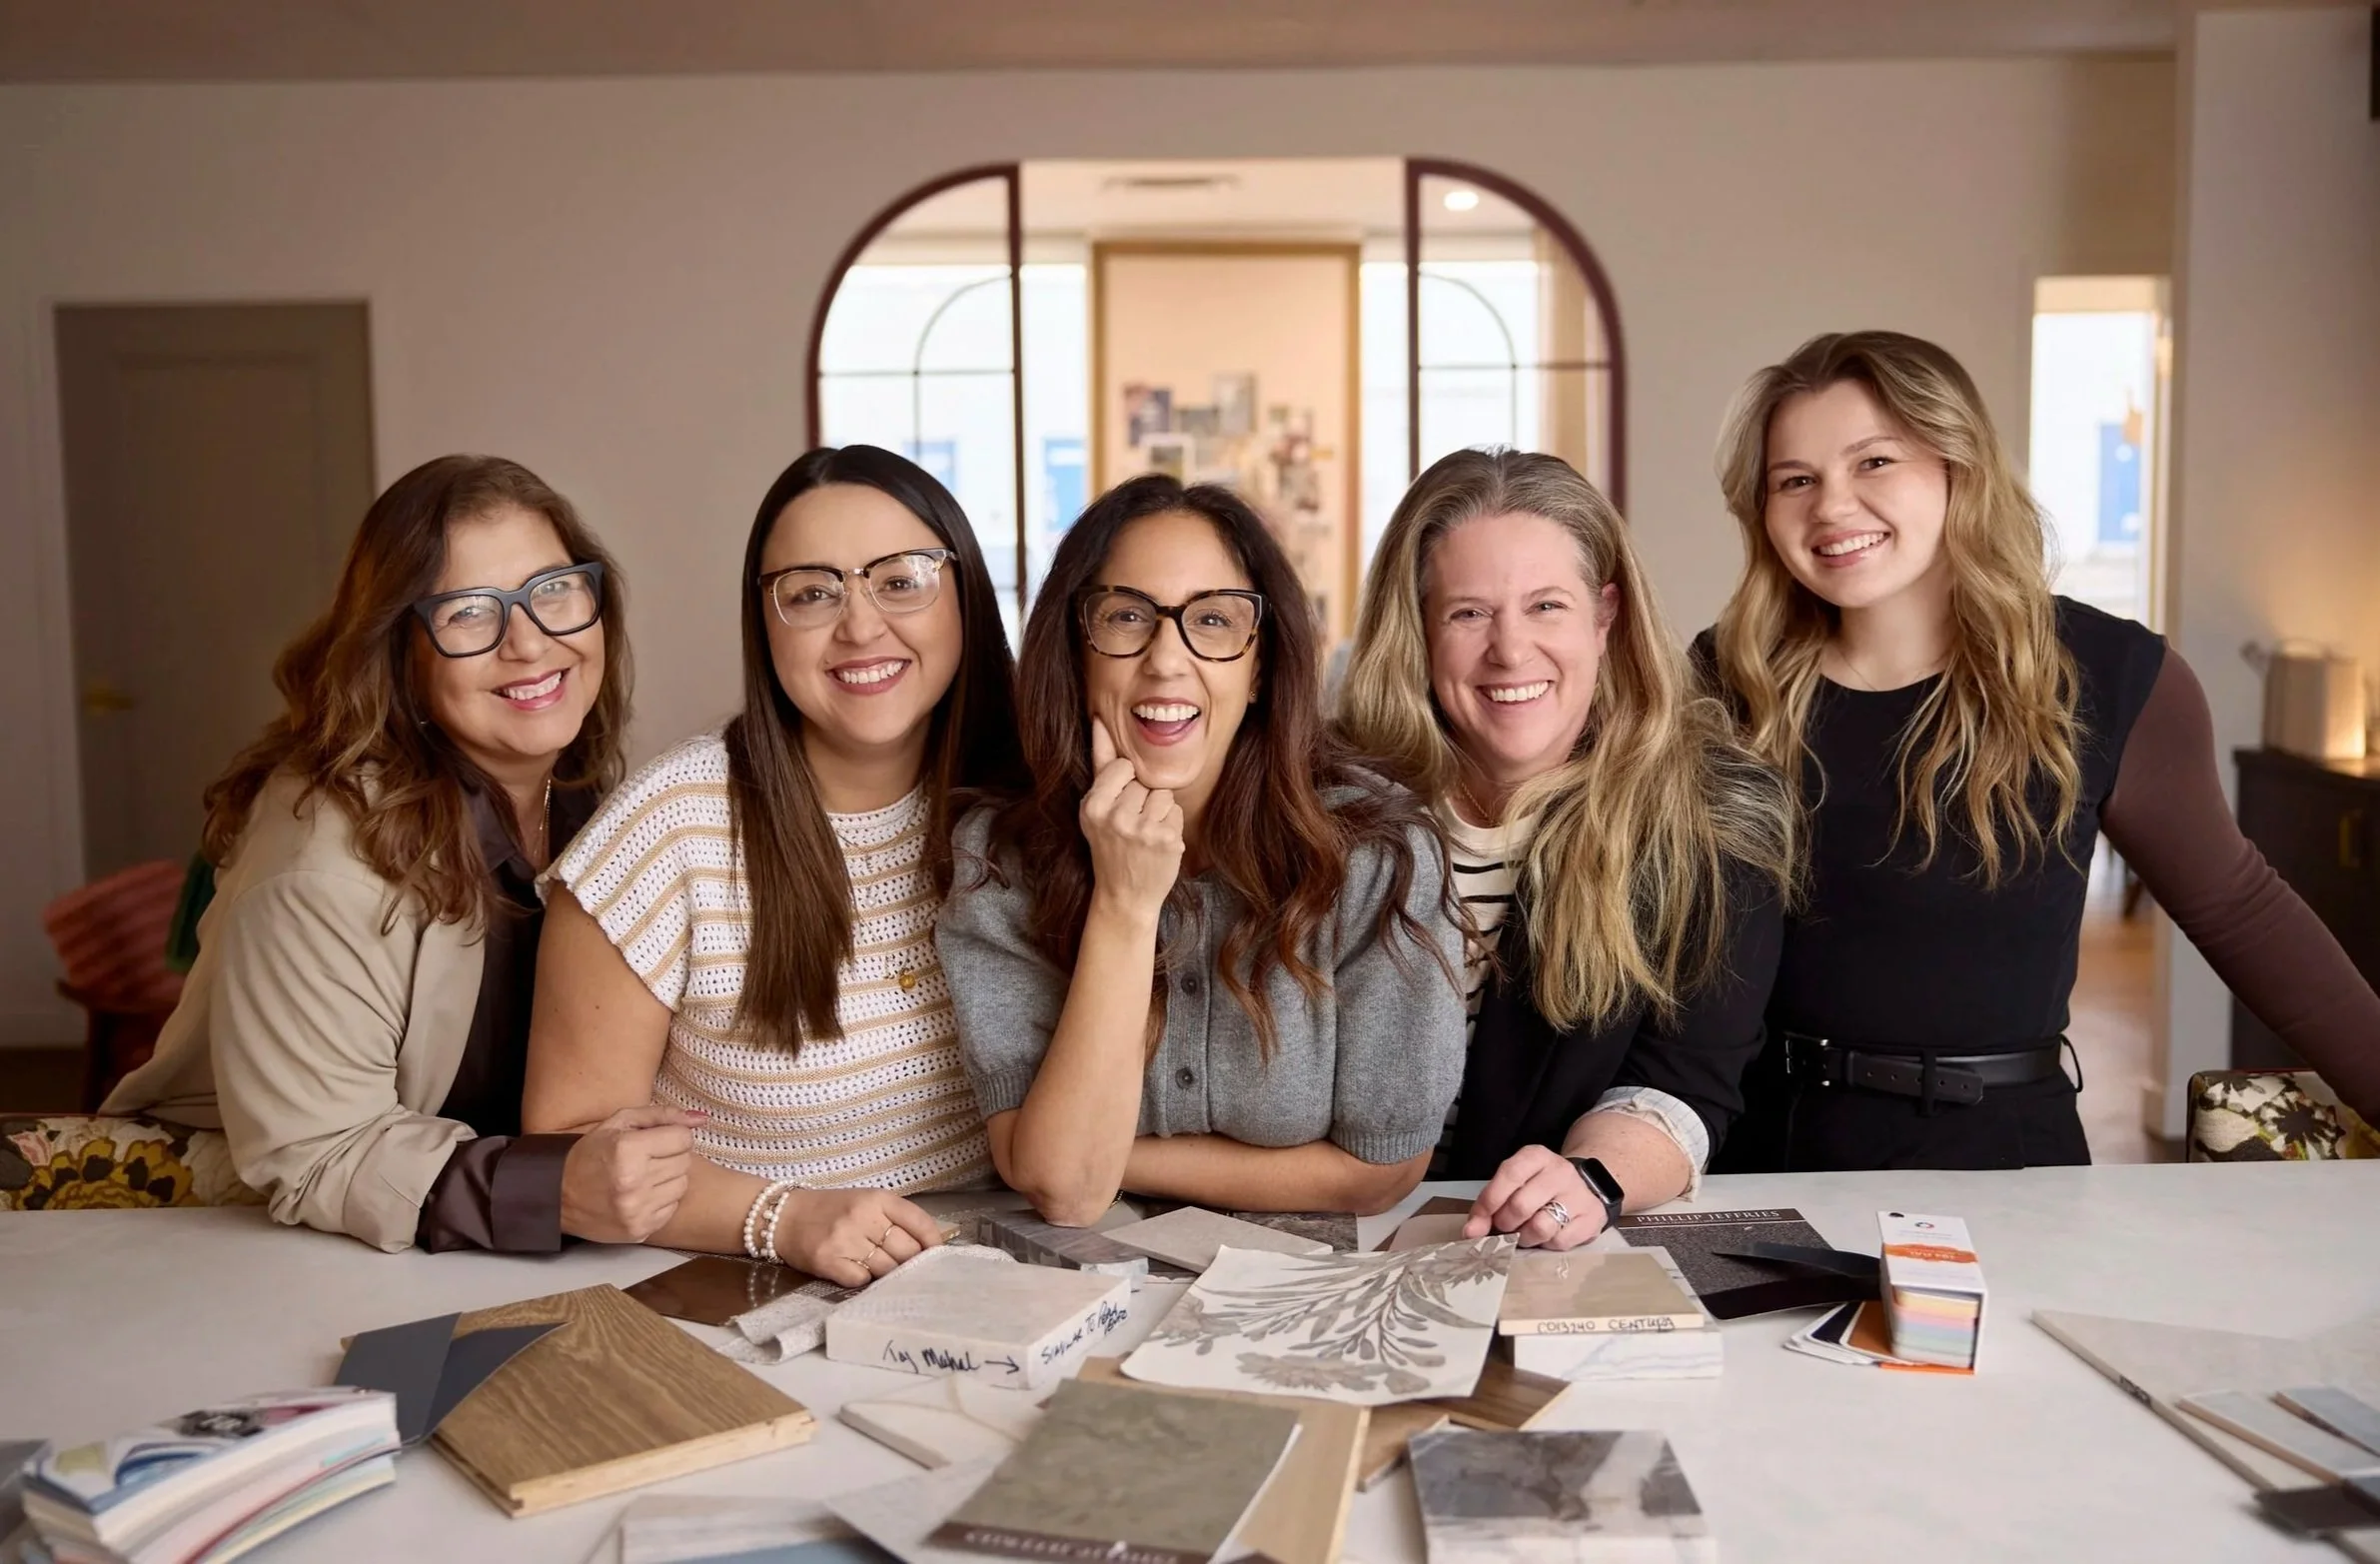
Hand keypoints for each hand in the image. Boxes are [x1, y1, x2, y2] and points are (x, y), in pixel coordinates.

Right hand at [558, 1104, 703, 1242]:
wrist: (556, 1196)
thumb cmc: (590, 1153)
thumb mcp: (619, 1123)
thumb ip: (662, 1116)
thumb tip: (701, 1119)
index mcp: (628, 1150)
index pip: (683, 1138)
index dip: (672, 1136)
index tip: (657, 1141)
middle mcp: (633, 1182)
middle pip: (685, 1162)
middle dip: (670, 1156)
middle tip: (647, 1158)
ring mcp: (636, 1210)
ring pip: (682, 1185)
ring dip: (668, 1178)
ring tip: (644, 1176)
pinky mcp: (639, 1230)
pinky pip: (672, 1208)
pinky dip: (661, 1200)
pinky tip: (640, 1195)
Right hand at [773, 1188, 944, 1287]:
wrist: (783, 1216)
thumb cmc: (831, 1210)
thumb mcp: (866, 1202)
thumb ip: (895, 1219)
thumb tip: (930, 1246)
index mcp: (877, 1199)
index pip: (918, 1222)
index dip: (933, 1242)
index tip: (937, 1254)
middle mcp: (862, 1217)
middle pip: (906, 1251)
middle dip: (910, 1262)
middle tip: (906, 1266)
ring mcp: (845, 1240)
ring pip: (886, 1268)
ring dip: (888, 1273)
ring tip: (878, 1268)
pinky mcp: (828, 1262)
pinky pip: (862, 1280)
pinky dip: (864, 1280)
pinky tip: (855, 1271)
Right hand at [1079, 715, 1183, 918]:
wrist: (1124, 895)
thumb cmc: (1110, 845)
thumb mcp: (1096, 808)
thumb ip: (1101, 763)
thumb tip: (1099, 720)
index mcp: (1092, 806)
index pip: (1122, 766)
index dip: (1124, 785)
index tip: (1116, 809)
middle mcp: (1115, 817)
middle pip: (1144, 781)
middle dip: (1141, 800)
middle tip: (1130, 828)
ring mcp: (1142, 830)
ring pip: (1162, 794)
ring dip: (1158, 812)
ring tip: (1144, 834)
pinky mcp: (1166, 840)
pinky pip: (1175, 811)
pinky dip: (1170, 825)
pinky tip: (1156, 844)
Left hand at [1463, 1144, 1603, 1249]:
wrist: (1584, 1188)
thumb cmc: (1539, 1186)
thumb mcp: (1514, 1184)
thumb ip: (1490, 1204)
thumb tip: (1471, 1233)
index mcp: (1536, 1157)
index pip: (1509, 1175)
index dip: (1489, 1202)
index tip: (1475, 1225)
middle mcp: (1559, 1172)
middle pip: (1521, 1206)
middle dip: (1505, 1224)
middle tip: (1504, 1228)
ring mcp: (1578, 1195)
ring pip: (1540, 1227)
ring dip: (1524, 1238)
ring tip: (1524, 1233)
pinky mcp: (1591, 1218)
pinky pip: (1559, 1242)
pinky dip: (1547, 1245)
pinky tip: (1548, 1235)